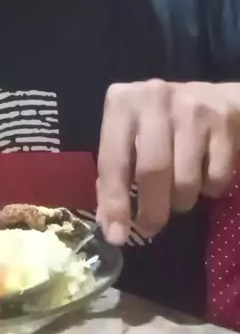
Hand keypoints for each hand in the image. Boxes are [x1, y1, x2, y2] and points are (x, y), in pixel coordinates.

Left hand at [96, 80, 239, 245]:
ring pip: (185, 179)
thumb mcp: (130, 138)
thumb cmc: (161, 125)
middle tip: (151, 227)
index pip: (113, 160)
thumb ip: (116, 176)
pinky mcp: (223, 120)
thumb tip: (112, 226)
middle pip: (152, 171)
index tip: (117, 235)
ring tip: (180, 193)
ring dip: (182, 201)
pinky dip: (210, 189)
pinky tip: (205, 174)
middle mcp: (154, 98)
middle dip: (152, 210)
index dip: (114, 202)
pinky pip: (216, 177)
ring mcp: (191, 107)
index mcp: (122, 102)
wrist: (215, 99)